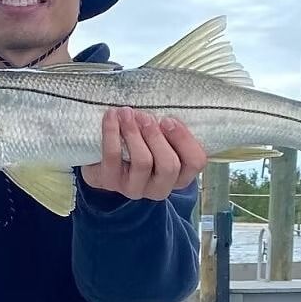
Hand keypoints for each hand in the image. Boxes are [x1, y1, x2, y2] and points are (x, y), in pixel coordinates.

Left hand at [80, 107, 206, 200]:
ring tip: (127, 113)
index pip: (195, 162)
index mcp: (179, 175)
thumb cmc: (140, 146)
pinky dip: (112, 131)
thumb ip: (168, 131)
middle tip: (146, 117)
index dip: (184, 139)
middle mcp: (160, 187)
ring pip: (143, 162)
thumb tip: (165, 116)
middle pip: (169, 166)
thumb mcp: (160, 139)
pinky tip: (112, 115)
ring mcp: (135, 188)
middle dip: (157, 137)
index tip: (169, 119)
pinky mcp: (111, 182)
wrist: (104, 163)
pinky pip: (114, 156)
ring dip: (134, 132)